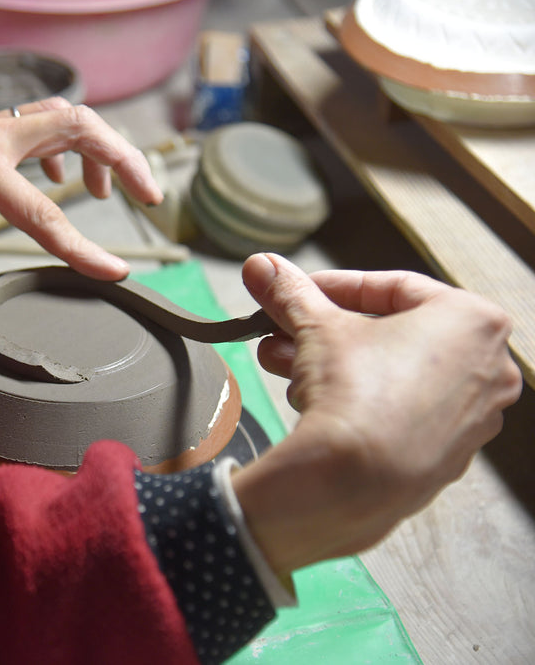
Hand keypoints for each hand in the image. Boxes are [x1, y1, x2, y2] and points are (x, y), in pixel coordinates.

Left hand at [0, 98, 162, 281]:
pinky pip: (35, 128)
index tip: (116, 273)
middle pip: (76, 126)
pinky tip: (61, 181)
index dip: (82, 247)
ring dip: (99, 148)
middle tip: (151, 196)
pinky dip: (64, 148)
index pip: (42, 212)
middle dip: (123, 157)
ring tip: (113, 194)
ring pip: (60, 118)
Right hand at [232, 253, 521, 575]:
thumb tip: (260, 266)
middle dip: (324, 332)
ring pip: (391, 377)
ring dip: (332, 367)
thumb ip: (290, 292)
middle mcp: (486, 369)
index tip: (296, 292)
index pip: (392, 288)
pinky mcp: (446, 458)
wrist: (354, 481)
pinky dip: (358, 405)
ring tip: (283, 368)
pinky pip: (397, 416)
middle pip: (390, 335)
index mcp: (473, 320)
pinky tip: (314, 405)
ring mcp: (471, 419)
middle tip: (281, 331)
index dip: (332, 286)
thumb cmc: (357, 393)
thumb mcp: (315, 327)